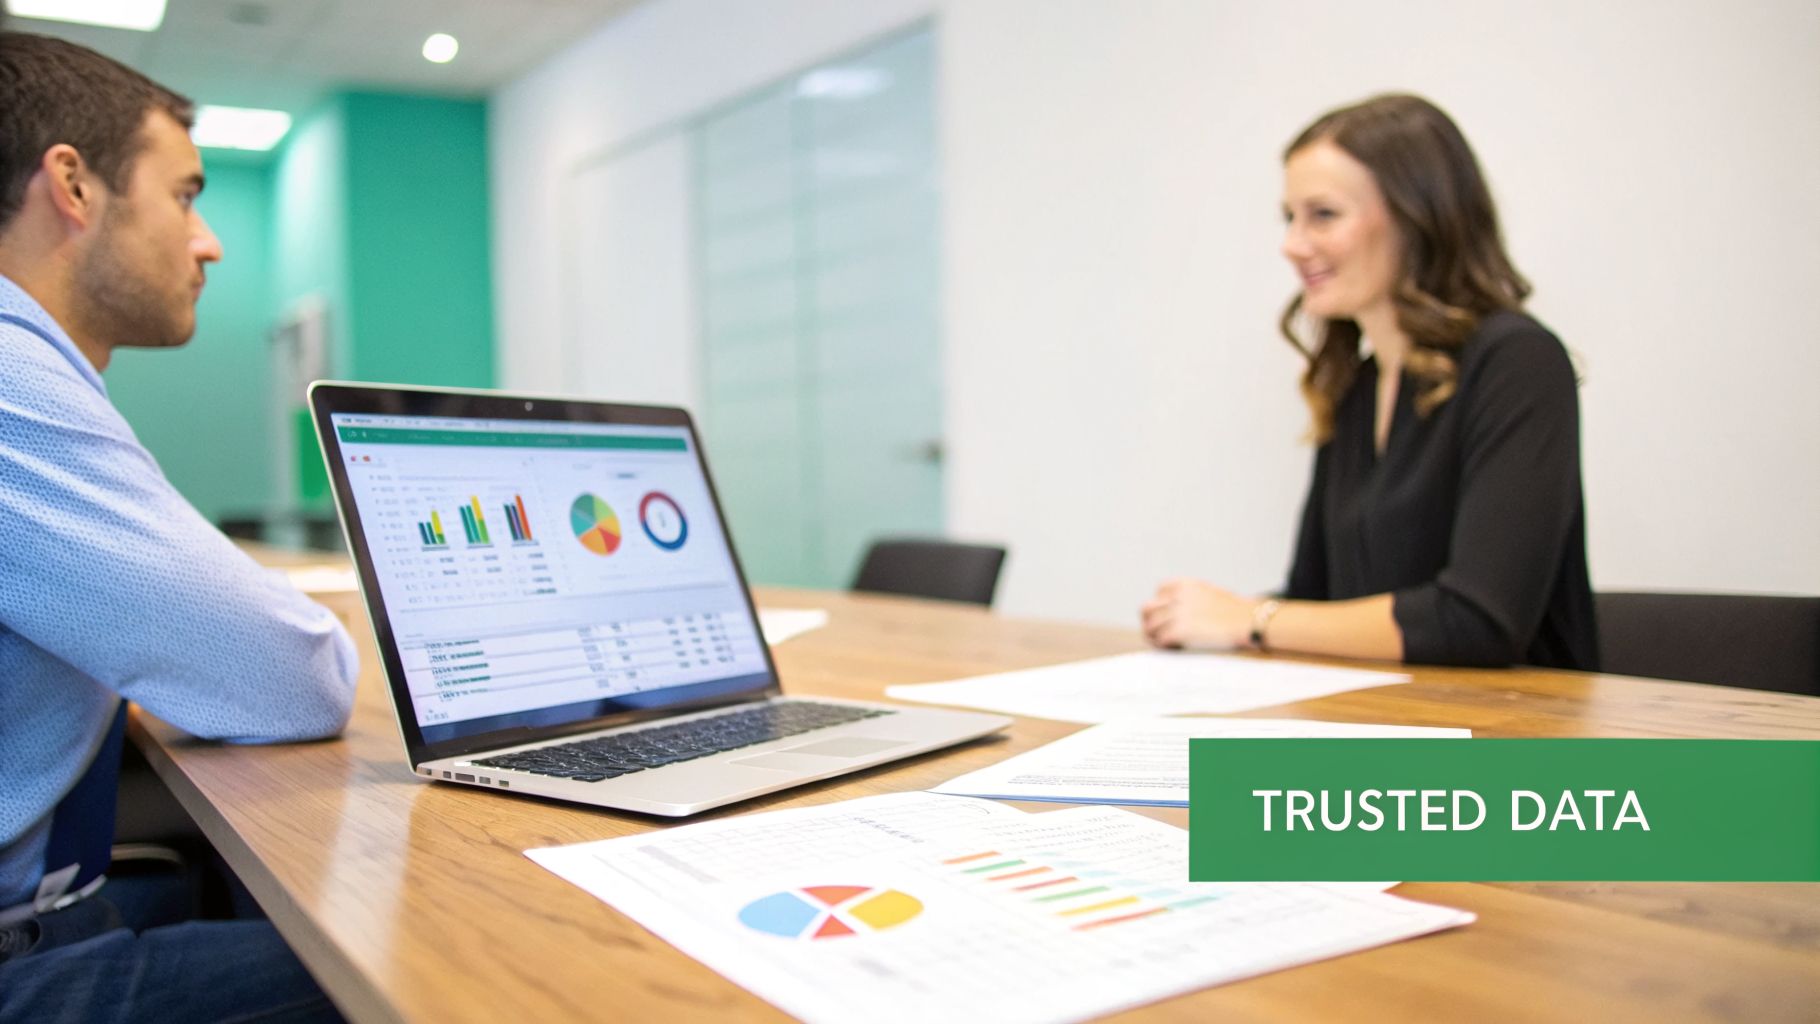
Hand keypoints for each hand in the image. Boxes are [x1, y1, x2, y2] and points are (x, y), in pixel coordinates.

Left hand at [1141, 578, 1255, 649]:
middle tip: (1155, 632)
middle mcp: (1178, 597)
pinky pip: (1161, 639)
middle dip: (1149, 620)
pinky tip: (1172, 648)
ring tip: (1163, 644)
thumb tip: (1183, 612)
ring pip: (1151, 626)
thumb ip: (1194, 598)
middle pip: (1148, 608)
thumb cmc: (1237, 612)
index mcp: (1186, 585)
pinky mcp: (1180, 630)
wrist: (1250, 620)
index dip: (1160, 605)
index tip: (1165, 615)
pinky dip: (1163, 645)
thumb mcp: (1213, 593)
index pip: (1159, 591)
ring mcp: (1178, 613)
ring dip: (1154, 636)